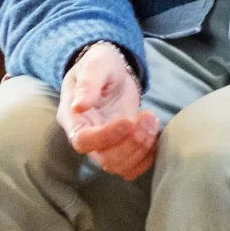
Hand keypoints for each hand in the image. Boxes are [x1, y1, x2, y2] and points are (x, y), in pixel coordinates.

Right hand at [57, 42, 159, 179]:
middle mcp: (87, 135)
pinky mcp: (121, 145)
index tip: (129, 121)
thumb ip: (88, 83)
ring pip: (119, 165)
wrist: (111, 70)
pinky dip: (147, 158)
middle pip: (104, 158)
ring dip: (142, 148)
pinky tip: (156, 136)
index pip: (83, 140)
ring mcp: (105, 143)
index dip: (106, 137)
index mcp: (73, 118)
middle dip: (132, 142)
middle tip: (148, 117)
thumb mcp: (96, 65)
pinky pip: (131, 166)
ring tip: (153, 121)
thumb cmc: (99, 64)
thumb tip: (78, 106)